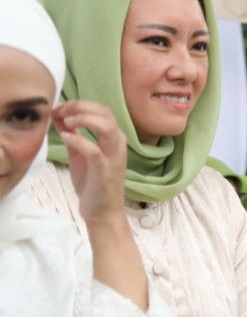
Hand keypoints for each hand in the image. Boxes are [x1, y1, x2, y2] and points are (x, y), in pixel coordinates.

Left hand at [52, 101, 127, 227]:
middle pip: (105, 113)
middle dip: (80, 107)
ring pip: (106, 127)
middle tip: (60, 110)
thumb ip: (73, 134)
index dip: (79, 104)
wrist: (103, 211)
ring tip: (66, 122)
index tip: (59, 107)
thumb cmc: (93, 183)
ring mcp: (113, 157)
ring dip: (83, 119)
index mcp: (113, 138)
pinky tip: (65, 138)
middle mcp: (117, 144)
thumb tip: (58, 114)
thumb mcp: (79, 153)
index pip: (101, 110)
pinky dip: (78, 140)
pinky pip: (94, 150)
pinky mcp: (105, 170)